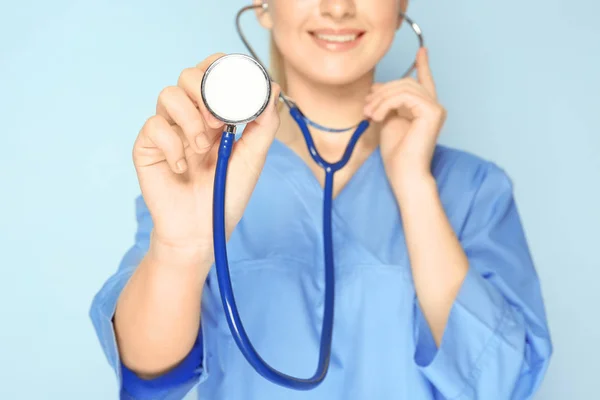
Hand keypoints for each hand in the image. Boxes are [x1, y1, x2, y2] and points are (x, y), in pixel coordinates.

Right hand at [133, 53, 280, 263]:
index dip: (222, 69)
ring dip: (189, 118)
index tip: (237, 86)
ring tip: (202, 148)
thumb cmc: (226, 195)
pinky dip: (171, 144)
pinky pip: (153, 125)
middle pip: (189, 75)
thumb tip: (273, 88)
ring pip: (168, 94)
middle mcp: (190, 117)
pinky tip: (181, 167)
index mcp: (216, 115)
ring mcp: (168, 130)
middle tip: (220, 122)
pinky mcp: (148, 147)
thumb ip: (264, 124)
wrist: (201, 231)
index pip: (213, 73)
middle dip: (206, 92)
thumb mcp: (253, 158)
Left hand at [363, 47, 445, 186]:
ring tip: (369, 114)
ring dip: (381, 99)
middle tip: (366, 108)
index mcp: (424, 109)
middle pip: (405, 83)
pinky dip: (387, 103)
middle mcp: (433, 106)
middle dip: (382, 91)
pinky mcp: (432, 112)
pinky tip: (377, 116)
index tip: (422, 50)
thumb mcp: (387, 121)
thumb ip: (386, 103)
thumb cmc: (396, 154)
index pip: (424, 81)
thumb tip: (377, 87)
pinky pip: (405, 96)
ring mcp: (435, 108)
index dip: (423, 65)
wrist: (403, 173)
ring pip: (404, 87)